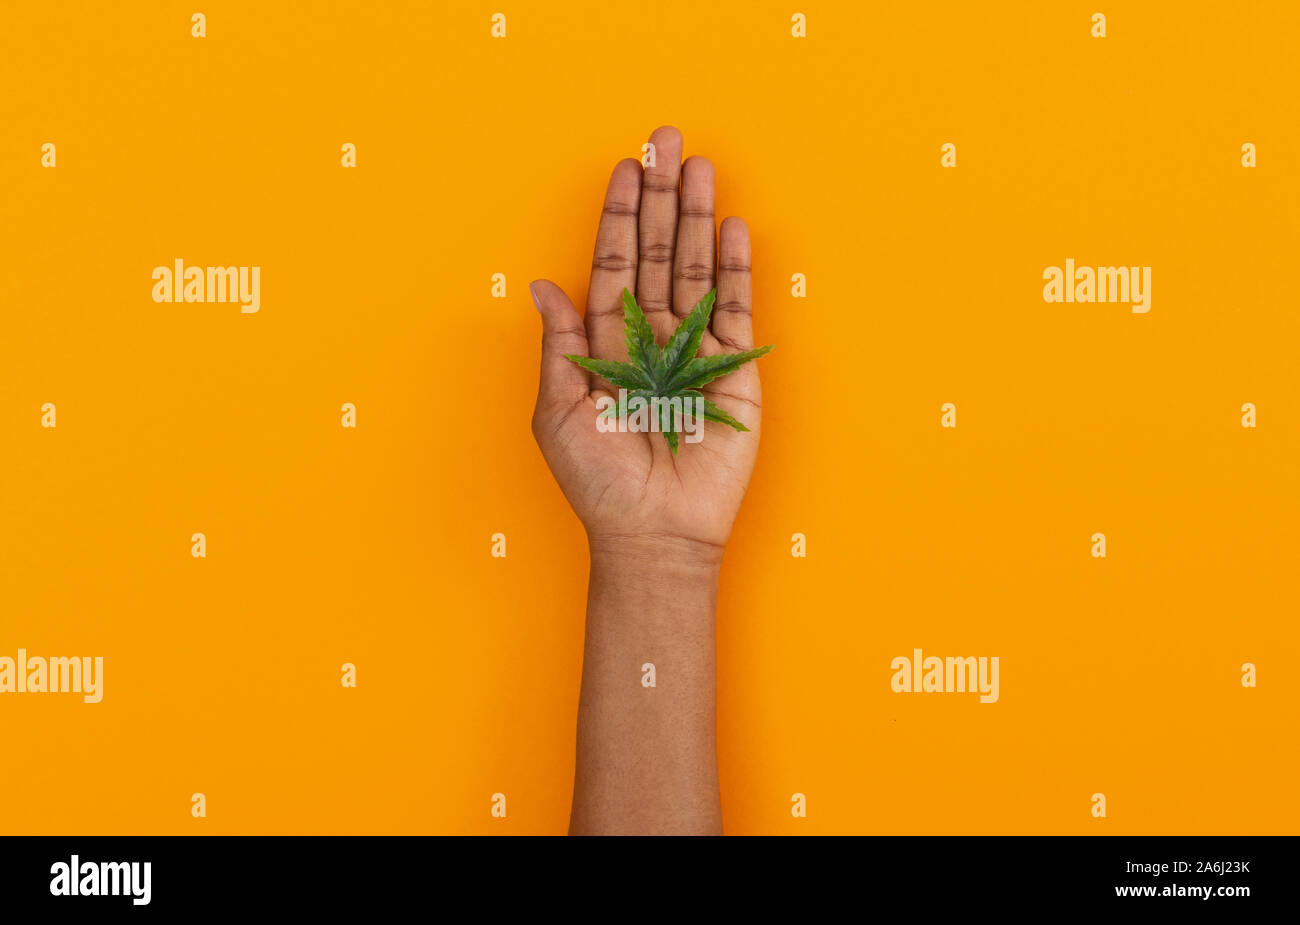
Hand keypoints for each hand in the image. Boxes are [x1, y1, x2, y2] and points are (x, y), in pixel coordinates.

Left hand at [530, 126, 763, 565]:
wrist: (654, 534)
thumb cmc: (599, 483)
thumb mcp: (559, 412)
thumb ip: (560, 345)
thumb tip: (540, 286)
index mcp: (606, 344)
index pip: (614, 265)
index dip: (619, 218)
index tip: (624, 169)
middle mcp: (651, 337)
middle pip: (657, 254)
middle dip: (662, 197)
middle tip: (666, 141)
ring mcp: (694, 350)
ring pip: (696, 269)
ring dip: (698, 217)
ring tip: (701, 166)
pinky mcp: (734, 371)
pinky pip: (735, 309)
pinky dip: (734, 268)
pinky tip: (731, 227)